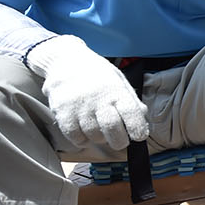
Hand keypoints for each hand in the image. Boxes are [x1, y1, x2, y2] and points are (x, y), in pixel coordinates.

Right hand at [26, 35, 148, 148]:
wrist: (65, 62)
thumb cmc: (97, 75)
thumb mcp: (118, 81)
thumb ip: (130, 100)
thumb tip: (142, 116)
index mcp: (116, 91)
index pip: (132, 114)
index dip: (138, 129)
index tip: (139, 135)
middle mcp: (99, 99)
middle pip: (112, 129)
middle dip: (119, 141)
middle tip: (119, 140)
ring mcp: (80, 107)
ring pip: (94, 136)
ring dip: (99, 138)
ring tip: (99, 129)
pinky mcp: (63, 113)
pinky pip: (75, 137)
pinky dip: (82, 139)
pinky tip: (84, 131)